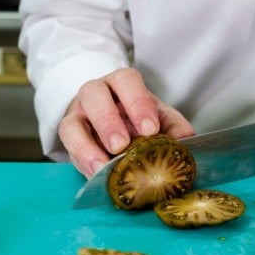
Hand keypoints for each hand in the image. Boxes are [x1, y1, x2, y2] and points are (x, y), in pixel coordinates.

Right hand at [59, 67, 194, 176]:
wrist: (112, 124)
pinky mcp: (69, 136)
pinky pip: (67, 146)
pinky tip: (97, 173)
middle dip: (108, 121)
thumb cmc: (136, 119)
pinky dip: (82, 160)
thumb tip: (186, 142)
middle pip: (95, 95)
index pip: (126, 82)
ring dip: (87, 145)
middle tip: (122, 145)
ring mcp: (78, 114)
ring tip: (104, 164)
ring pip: (72, 122)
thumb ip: (174, 128)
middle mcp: (96, 93)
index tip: (150, 128)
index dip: (137, 103)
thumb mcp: (160, 118)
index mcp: (121, 83)